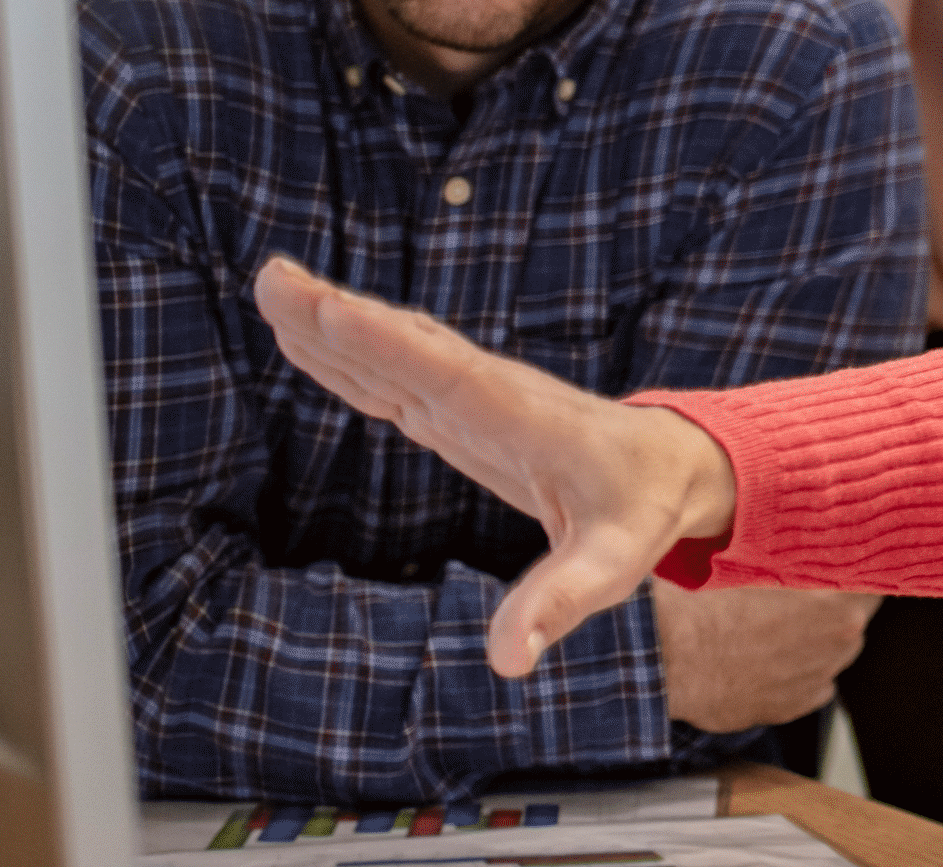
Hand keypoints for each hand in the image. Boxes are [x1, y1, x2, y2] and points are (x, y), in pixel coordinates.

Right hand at [252, 257, 740, 676]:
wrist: (671, 468)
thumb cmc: (642, 512)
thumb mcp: (612, 564)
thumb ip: (560, 604)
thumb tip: (507, 660)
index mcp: (519, 420)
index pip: (441, 375)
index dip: (383, 344)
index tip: (326, 308)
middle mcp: (489, 395)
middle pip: (404, 348)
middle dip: (337, 316)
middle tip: (271, 281)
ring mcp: (471, 399)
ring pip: (394, 354)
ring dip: (333, 324)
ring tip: (273, 289)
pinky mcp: (460, 412)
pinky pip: (397, 375)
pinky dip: (351, 354)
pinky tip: (310, 338)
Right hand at [651, 580, 875, 733]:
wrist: (676, 656)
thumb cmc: (713, 606)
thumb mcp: (764, 565)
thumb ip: (801, 564)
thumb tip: (813, 554)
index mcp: (842, 604)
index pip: (873, 584)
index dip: (859, 575)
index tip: (849, 569)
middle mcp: (841, 644)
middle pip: (855, 619)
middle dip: (838, 610)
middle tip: (807, 599)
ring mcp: (819, 679)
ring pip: (834, 655)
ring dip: (818, 644)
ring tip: (782, 632)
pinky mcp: (794, 707)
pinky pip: (813, 685)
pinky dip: (800, 675)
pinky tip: (772, 662)